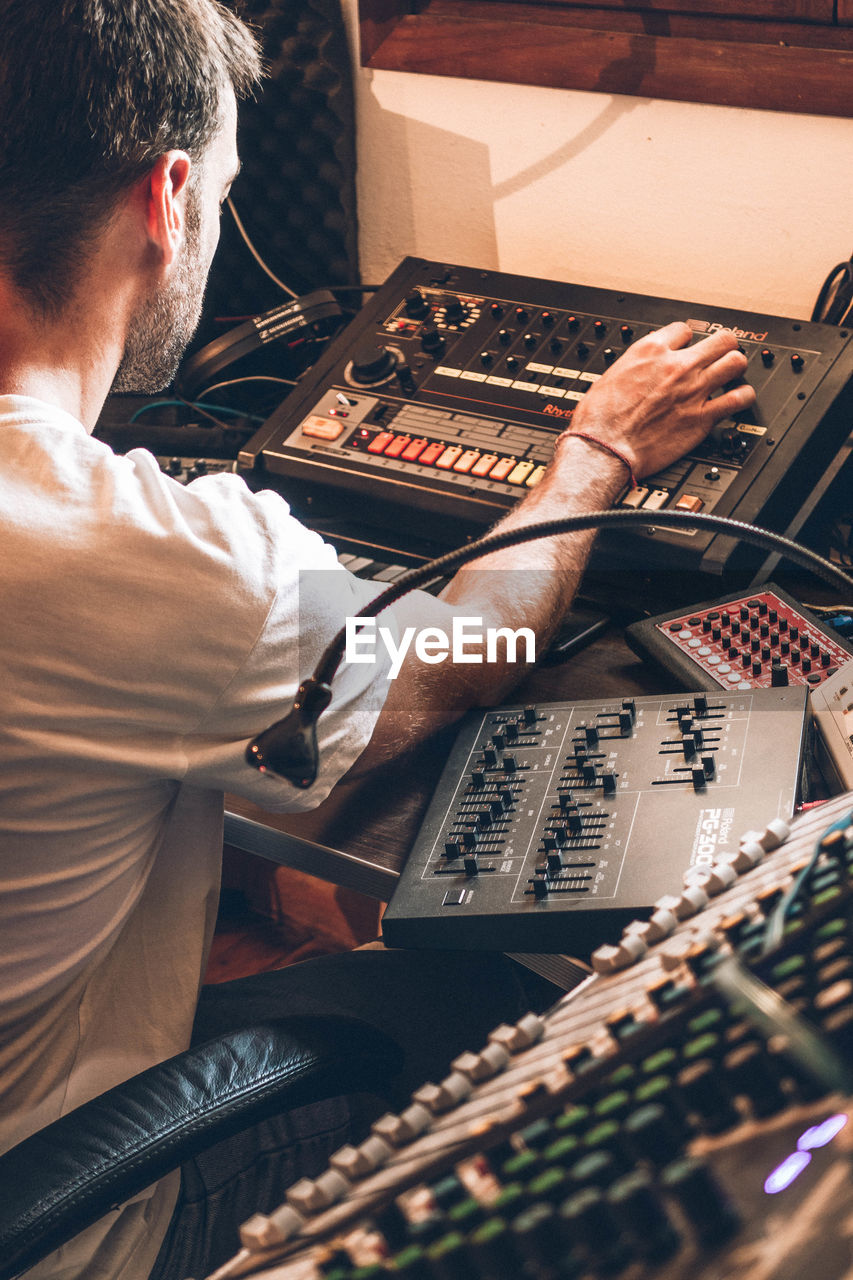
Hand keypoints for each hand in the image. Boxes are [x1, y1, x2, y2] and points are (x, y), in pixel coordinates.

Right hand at [564, 322, 755, 479]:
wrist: (604, 449)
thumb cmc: (599, 419)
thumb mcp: (611, 375)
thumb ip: (635, 366)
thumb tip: (642, 367)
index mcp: (650, 352)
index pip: (683, 329)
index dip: (687, 339)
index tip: (686, 349)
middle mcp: (677, 366)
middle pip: (720, 339)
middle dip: (722, 346)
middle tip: (719, 356)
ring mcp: (693, 390)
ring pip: (736, 362)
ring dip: (736, 367)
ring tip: (731, 375)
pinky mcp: (702, 417)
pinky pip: (739, 399)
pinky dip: (743, 396)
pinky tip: (738, 398)